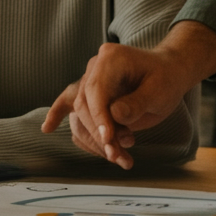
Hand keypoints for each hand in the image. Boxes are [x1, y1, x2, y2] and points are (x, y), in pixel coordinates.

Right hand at [42, 23, 215, 168]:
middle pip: (84, 106)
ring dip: (96, 140)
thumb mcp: (160, 91)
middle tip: (121, 155)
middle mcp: (95, 67)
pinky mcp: (90, 92)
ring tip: (121, 157)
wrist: (168, 73)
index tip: (109, 141)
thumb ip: (137, 103)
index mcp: (111, 58)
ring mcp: (90, 79)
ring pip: (80, 115)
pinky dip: (58, 114)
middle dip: (100, 135)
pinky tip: (47, 128)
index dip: (100, 118)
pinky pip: (68, 103)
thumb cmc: (165, 79)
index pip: (96, 90)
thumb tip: (114, 116)